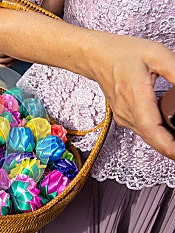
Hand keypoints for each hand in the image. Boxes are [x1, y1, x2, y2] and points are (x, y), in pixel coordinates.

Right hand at [89, 34, 174, 158]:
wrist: (97, 58)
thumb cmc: (123, 54)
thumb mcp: (157, 55)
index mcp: (135, 95)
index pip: (153, 130)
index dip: (170, 146)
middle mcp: (127, 112)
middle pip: (154, 139)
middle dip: (173, 147)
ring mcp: (124, 117)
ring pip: (150, 138)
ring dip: (168, 142)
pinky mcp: (125, 118)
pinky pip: (145, 132)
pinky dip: (159, 136)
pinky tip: (171, 130)